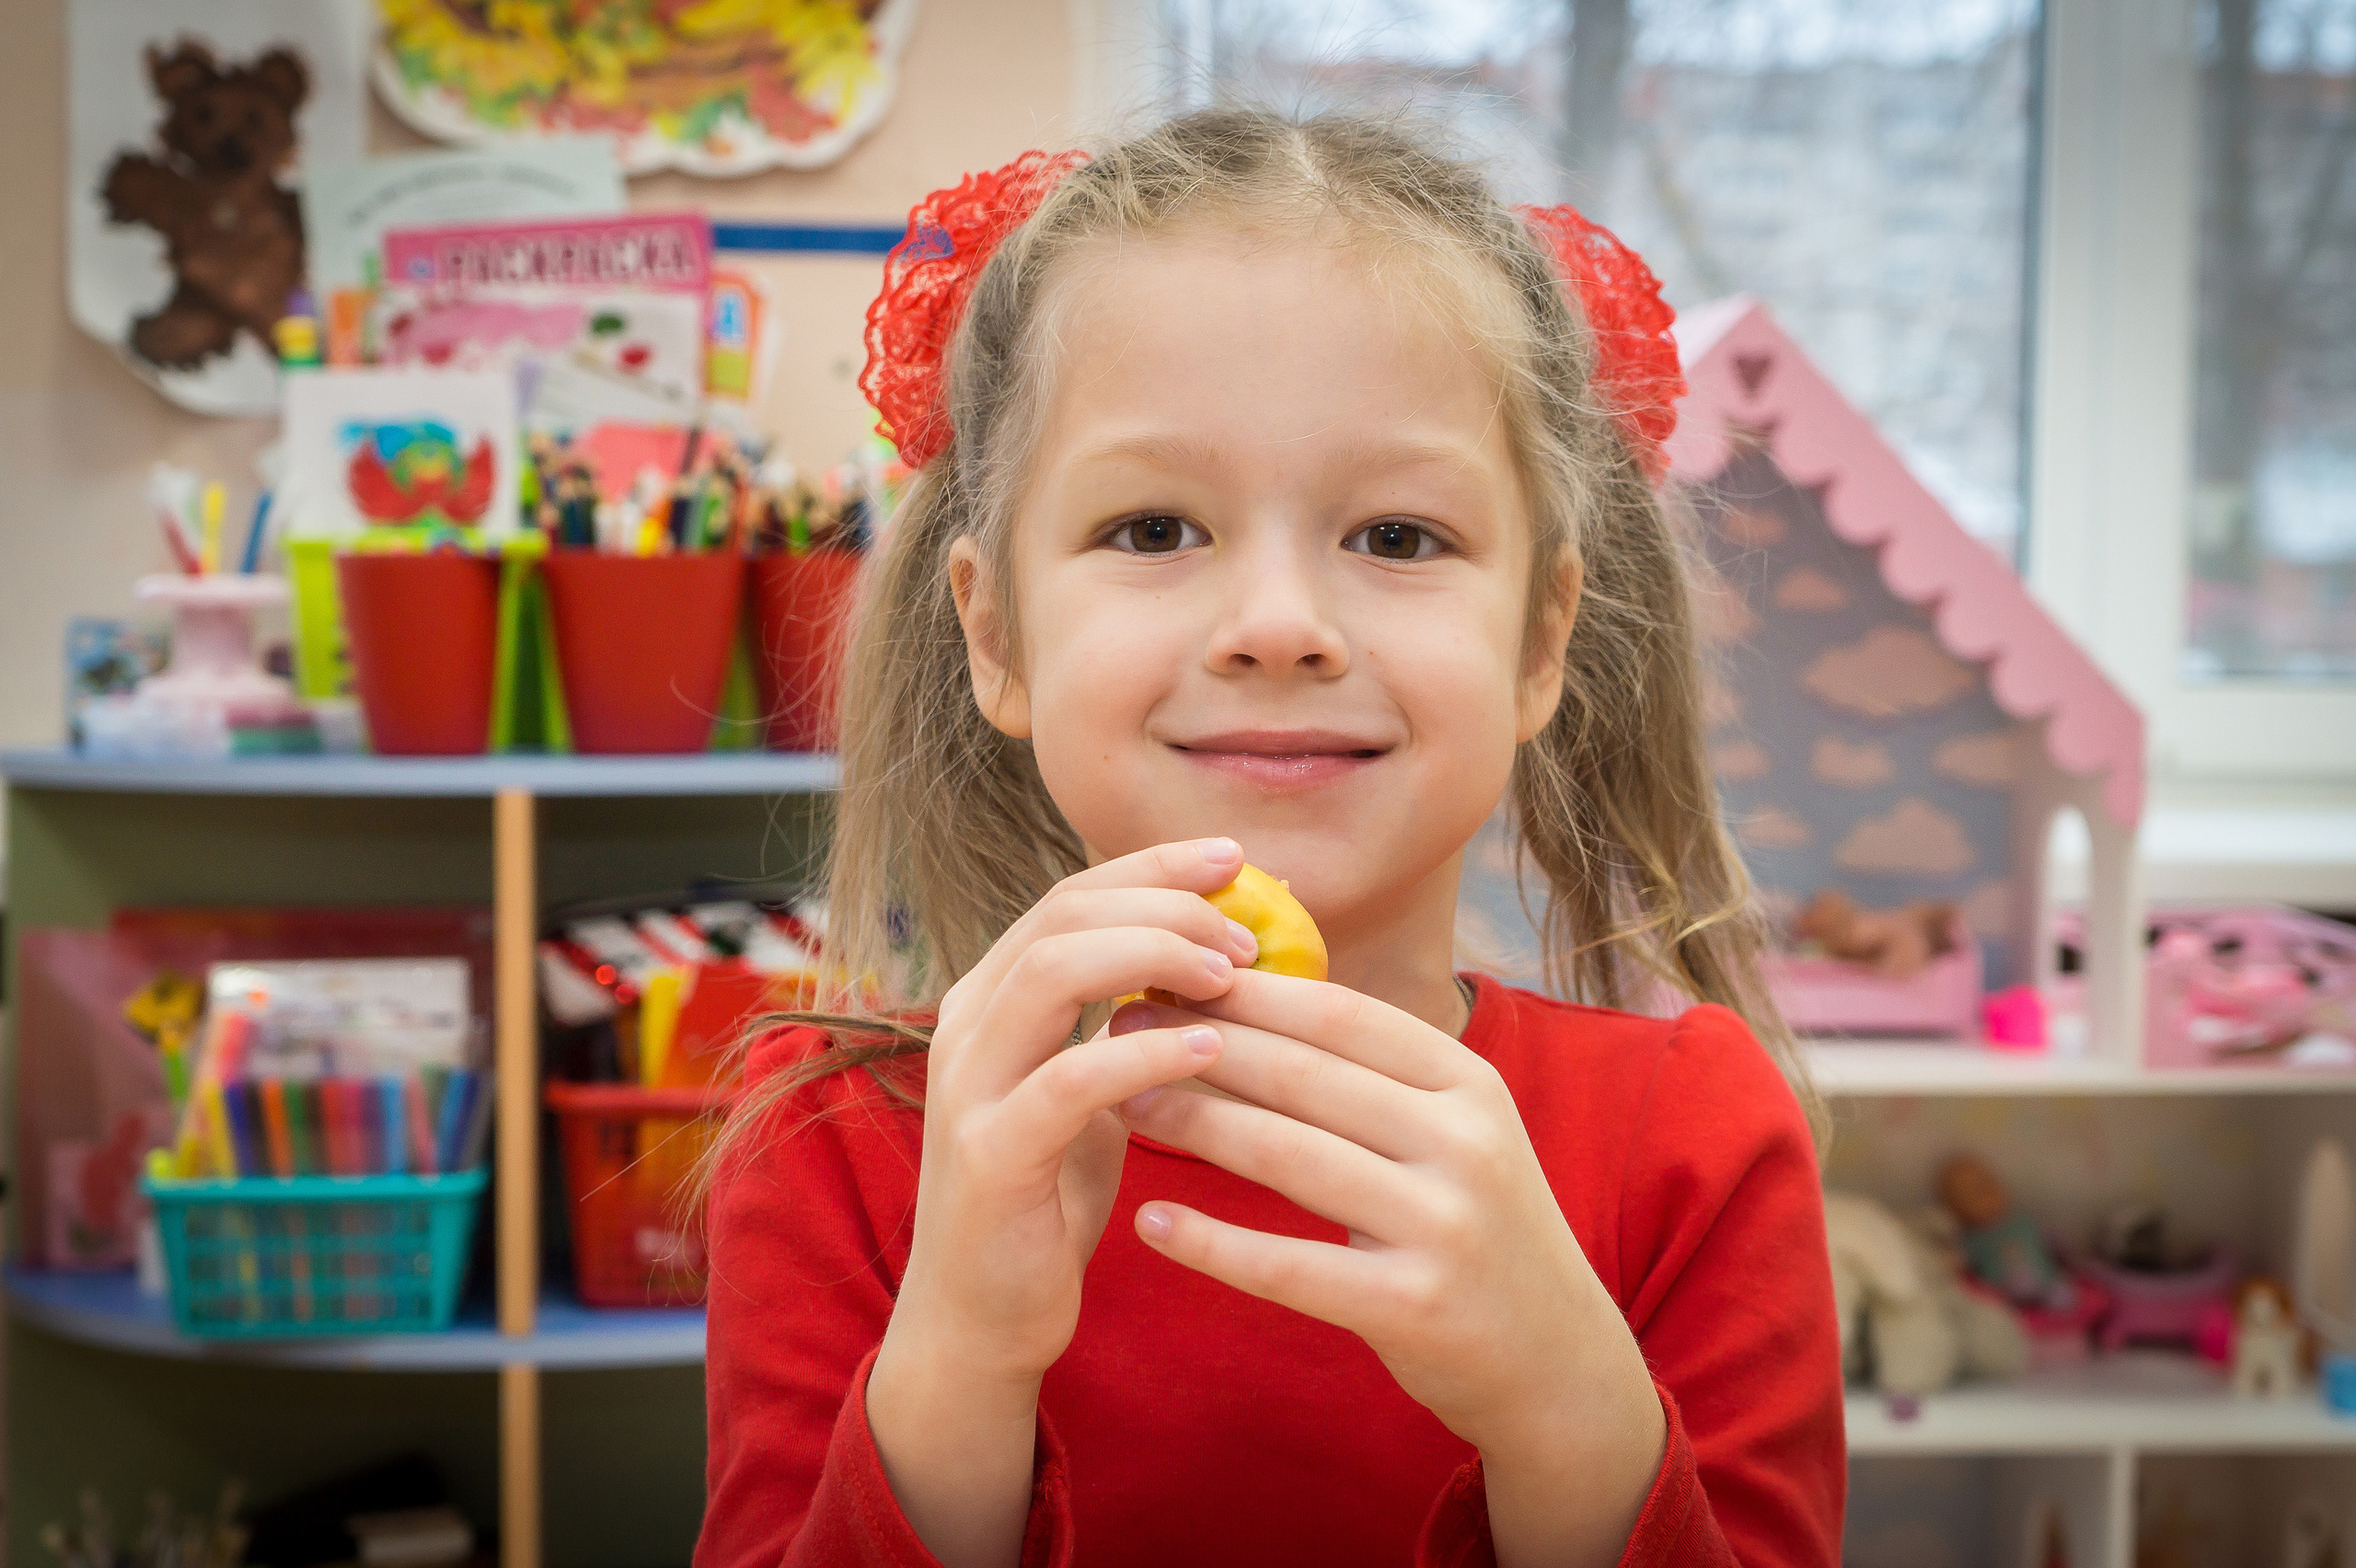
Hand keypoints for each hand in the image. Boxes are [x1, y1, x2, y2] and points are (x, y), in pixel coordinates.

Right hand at [882, 836, 1259, 1385]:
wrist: (982, 1317)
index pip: (1070, 896)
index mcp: (990, 1000)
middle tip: (1248, 930)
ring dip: (1154, 958)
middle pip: (1063, 915)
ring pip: (1053, 973)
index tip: (1233, 858)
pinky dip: (1146, 1054)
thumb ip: (1125, 1025)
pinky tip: (1211, 1051)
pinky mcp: (990, 1155)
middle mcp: (966, 1025)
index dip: (1153, 867)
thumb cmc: (1047, 1198)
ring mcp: (969, 1087)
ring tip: (1232, 974)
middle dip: (1163, 903)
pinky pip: (1070, 1080)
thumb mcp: (1089, 1091)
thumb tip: (1222, 962)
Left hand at [1112, 973, 1665, 1566]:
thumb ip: (1372, 1073)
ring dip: (1194, 1122)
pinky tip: (1150, 1222)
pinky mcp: (1415, 1307)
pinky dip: (1212, 1243)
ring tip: (1121, 1101)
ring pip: (1289, 1157)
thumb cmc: (1472, 1226)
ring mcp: (1444, 1225)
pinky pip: (1291, 1267)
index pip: (1339, 1014)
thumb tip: (1247, 997)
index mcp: (1468, 1082)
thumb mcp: (1451, 1131)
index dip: (1246, 992)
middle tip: (1118, 1024)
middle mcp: (1464, 1142)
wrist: (1556, 1360)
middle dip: (1201, 1045)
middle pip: (1305, 1076)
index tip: (1165, 974)